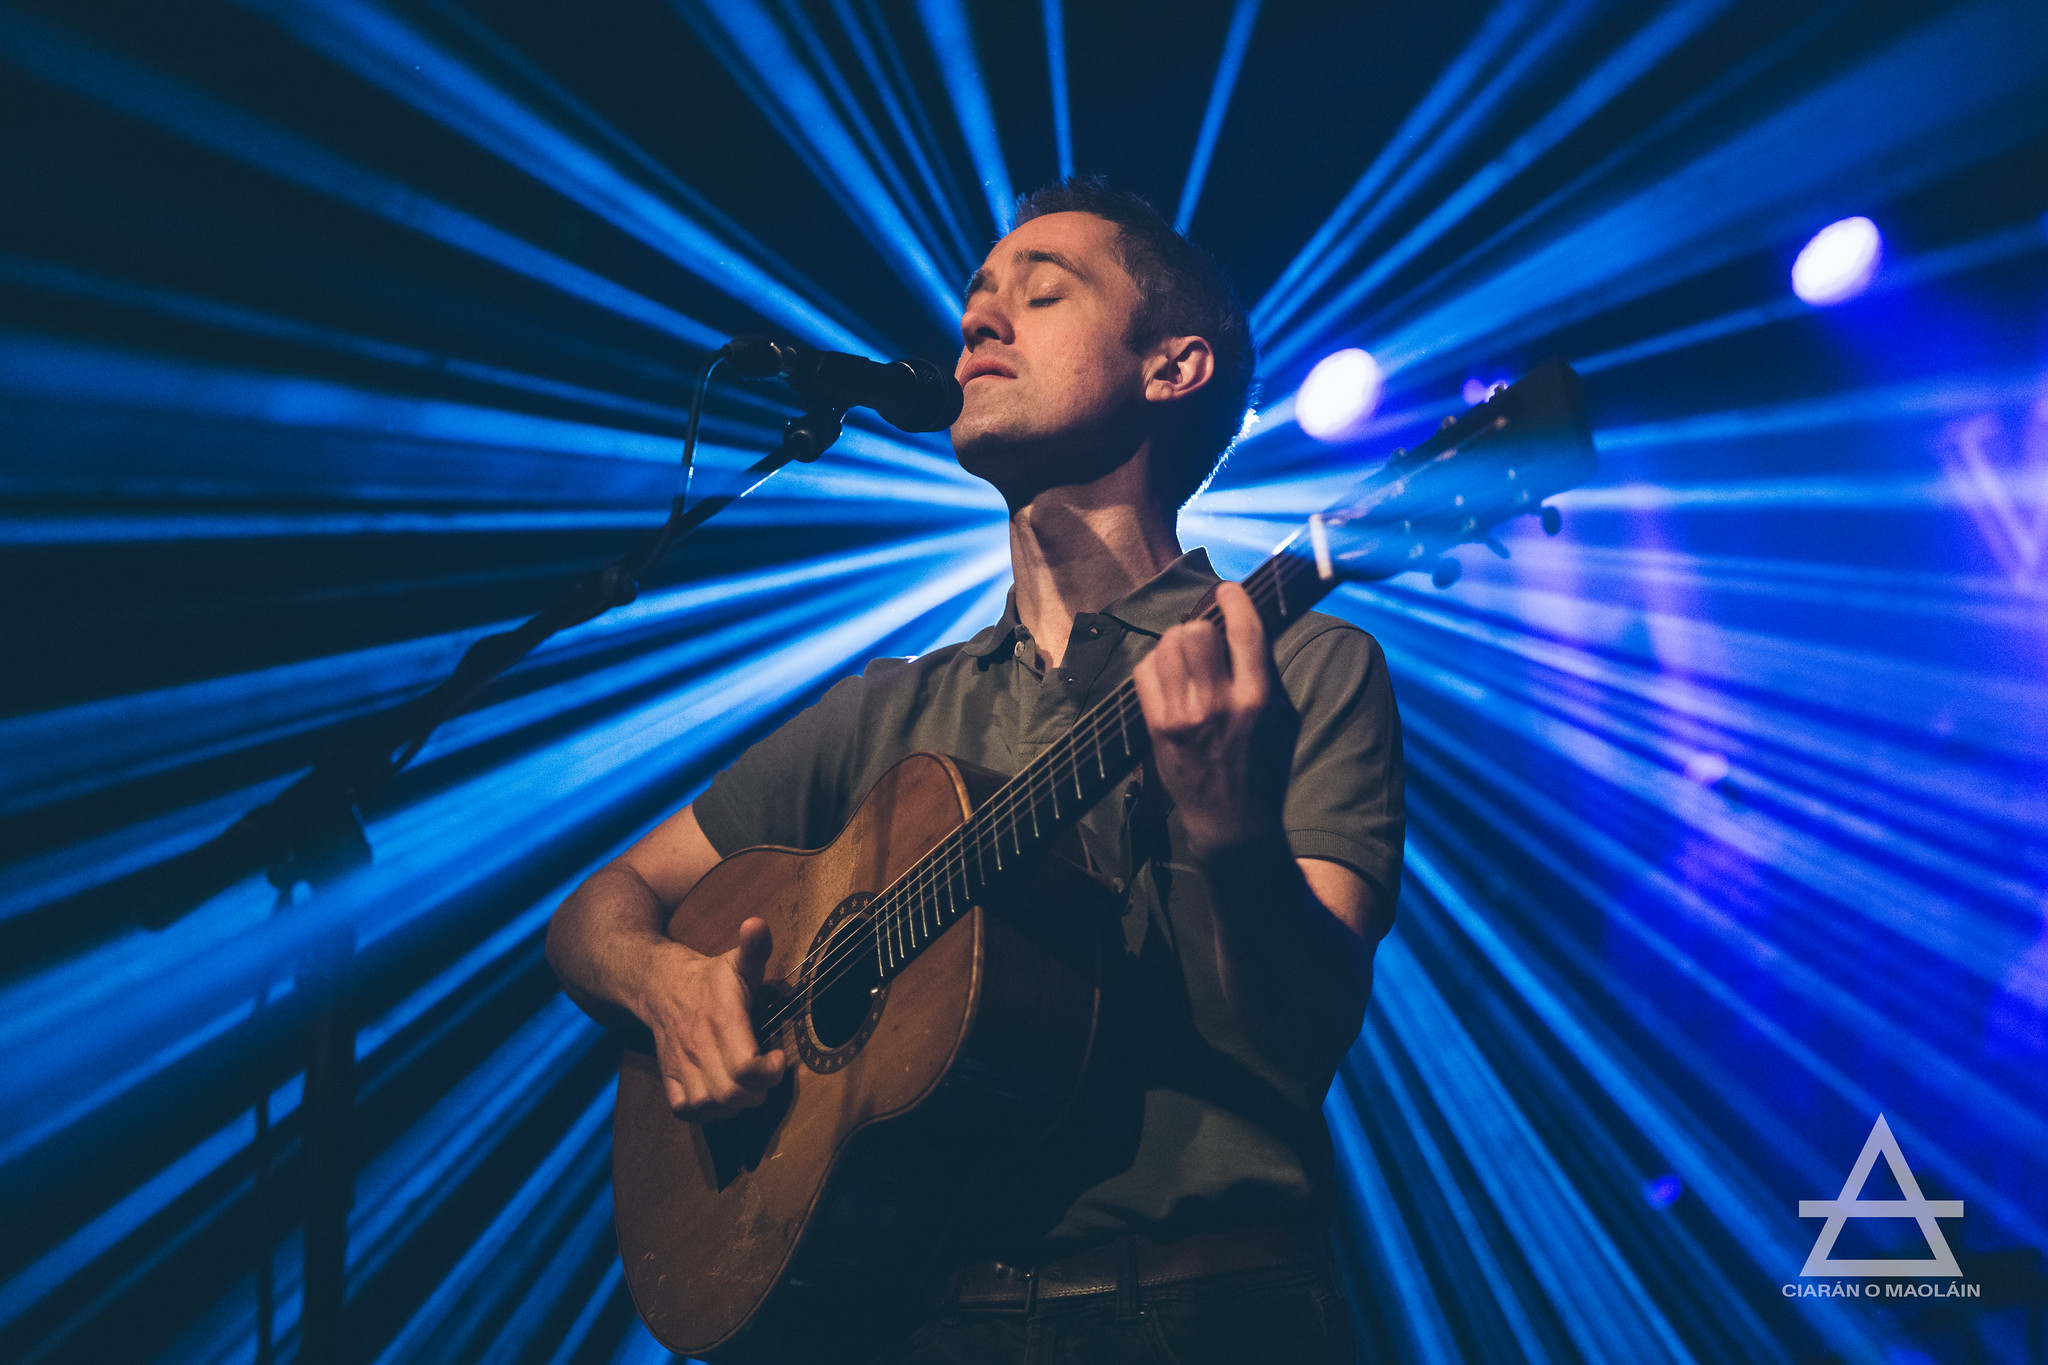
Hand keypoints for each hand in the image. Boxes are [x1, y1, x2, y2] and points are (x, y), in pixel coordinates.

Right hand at [637, 916, 787, 1122]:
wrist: (658, 985)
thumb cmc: (709, 978)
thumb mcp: (737, 961)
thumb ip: (754, 947)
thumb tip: (757, 923)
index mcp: (721, 1020)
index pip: (747, 1067)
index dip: (770, 1071)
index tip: (778, 1056)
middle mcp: (699, 1047)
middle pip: (731, 1094)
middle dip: (757, 1092)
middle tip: (765, 1075)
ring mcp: (681, 1065)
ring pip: (710, 1106)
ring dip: (735, 1105)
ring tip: (746, 1087)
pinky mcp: (668, 1076)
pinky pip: (685, 1110)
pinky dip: (706, 1112)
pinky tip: (721, 1097)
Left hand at [1130, 581, 1297, 858]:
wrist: (1231, 822)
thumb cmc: (1263, 766)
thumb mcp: (1282, 718)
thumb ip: (1263, 671)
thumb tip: (1243, 625)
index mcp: (1259, 698)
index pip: (1244, 629)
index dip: (1234, 598)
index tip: (1228, 590)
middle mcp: (1220, 703)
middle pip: (1197, 631)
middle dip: (1201, 627)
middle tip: (1206, 640)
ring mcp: (1184, 716)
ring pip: (1167, 645)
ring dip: (1177, 643)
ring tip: (1187, 660)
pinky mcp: (1158, 727)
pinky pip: (1145, 670)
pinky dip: (1155, 665)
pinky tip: (1169, 679)